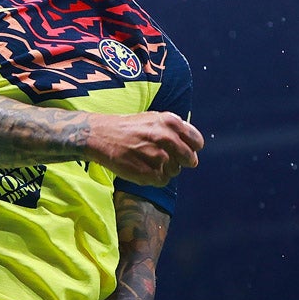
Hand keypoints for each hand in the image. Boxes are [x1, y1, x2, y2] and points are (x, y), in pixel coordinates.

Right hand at [86, 111, 203, 186]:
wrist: (101, 135)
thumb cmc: (129, 128)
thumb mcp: (154, 119)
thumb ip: (175, 130)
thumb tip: (194, 147)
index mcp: (170, 122)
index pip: (197, 142)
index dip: (191, 148)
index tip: (185, 150)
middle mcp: (166, 138)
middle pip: (189, 159)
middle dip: (182, 161)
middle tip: (167, 159)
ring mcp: (157, 156)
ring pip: (175, 171)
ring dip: (166, 169)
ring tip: (148, 160)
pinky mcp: (147, 173)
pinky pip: (162, 181)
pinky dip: (155, 178)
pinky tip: (143, 168)